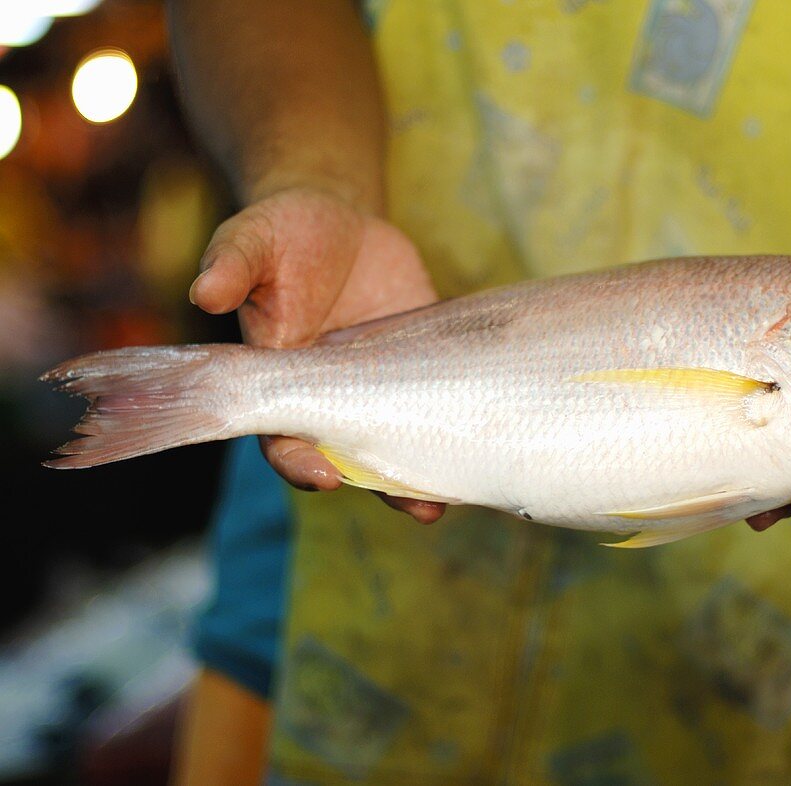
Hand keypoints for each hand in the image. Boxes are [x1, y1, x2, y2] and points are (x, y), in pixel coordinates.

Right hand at [189, 186, 445, 522]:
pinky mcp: (419, 365)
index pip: (282, 435)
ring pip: (394, 441)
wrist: (339, 218)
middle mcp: (329, 394)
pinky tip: (482, 444)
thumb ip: (232, 265)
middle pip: (347, 456)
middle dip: (377, 483)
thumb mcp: (253, 238)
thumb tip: (204, 291)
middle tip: (415, 504)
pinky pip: (434, 404)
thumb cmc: (282, 233)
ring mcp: (378, 385)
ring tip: (444, 502)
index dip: (299, 461)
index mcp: (280, 377)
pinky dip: (452, 426)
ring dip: (418, 475)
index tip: (324, 475)